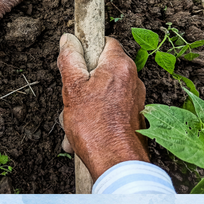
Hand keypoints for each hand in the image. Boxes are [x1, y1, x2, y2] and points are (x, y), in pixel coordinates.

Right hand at [57, 33, 148, 180]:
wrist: (116, 163)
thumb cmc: (95, 127)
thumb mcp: (72, 88)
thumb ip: (70, 59)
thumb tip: (68, 40)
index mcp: (119, 65)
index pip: (104, 42)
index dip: (87, 49)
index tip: (75, 62)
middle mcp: (132, 78)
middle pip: (103, 67)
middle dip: (83, 81)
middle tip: (71, 96)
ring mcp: (135, 97)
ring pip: (104, 89)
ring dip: (87, 101)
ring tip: (74, 119)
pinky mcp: (134, 114)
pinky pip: (111, 106)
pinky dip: (97, 114)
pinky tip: (83, 130)